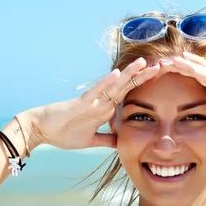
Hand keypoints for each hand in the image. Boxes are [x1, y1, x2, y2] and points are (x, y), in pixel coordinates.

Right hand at [22, 58, 159, 149]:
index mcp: (104, 109)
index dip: (143, 87)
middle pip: (126, 86)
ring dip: (129, 74)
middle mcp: (100, 102)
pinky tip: (117, 74)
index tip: (160, 79)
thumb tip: (120, 143)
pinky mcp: (80, 104)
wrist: (41, 130)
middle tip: (163, 65)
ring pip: (114, 85)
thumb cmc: (63, 133)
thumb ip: (106, 140)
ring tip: (144, 62)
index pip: (128, 95)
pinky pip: (95, 92)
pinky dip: (106, 83)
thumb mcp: (90, 141)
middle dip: (144, 76)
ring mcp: (91, 101)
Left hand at [168, 52, 205, 147]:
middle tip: (159, 65)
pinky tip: (184, 63)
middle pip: (195, 75)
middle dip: (178, 70)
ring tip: (167, 59)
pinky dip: (196, 70)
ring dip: (183, 65)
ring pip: (200, 72)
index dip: (183, 80)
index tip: (167, 79)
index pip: (197, 86)